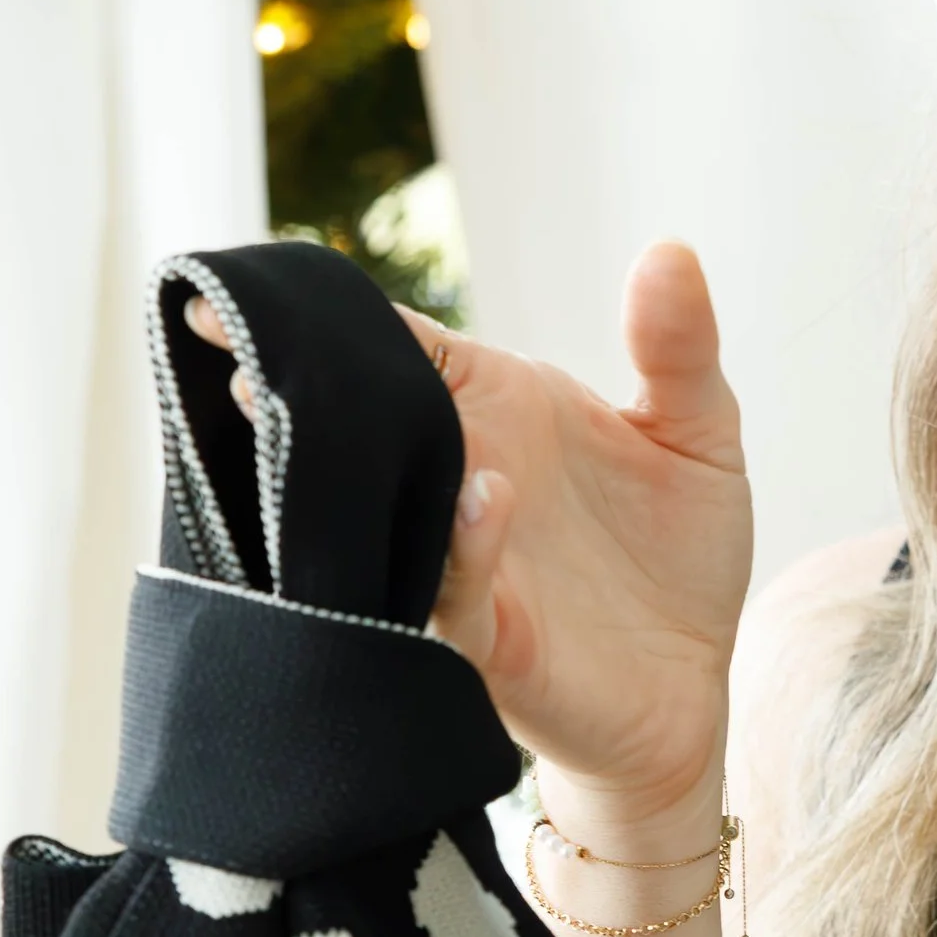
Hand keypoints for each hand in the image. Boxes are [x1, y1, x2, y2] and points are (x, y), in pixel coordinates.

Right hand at [186, 238, 749, 813]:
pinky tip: (486, 497)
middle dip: (298, 382)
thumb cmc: (677, 556)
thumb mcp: (697, 434)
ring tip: (318, 404)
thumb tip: (671, 249)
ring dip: (349, 460)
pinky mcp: (491, 639)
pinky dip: (464, 546)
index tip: (248, 285)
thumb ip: (680, 347)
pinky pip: (455, 591)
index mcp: (494, 409)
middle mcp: (461, 478)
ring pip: (381, 504)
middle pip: (363, 417)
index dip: (330, 315)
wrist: (693, 687)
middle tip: (239, 342)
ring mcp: (466, 560)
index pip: (399, 345)